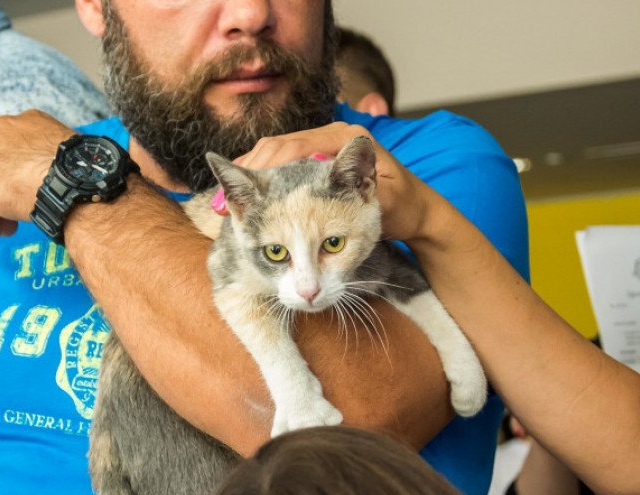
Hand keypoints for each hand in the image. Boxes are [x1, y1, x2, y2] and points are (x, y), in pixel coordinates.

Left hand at [0, 110, 75, 239]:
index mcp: (26, 123)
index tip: (33, 193)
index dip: (20, 175)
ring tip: (8, 228)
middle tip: (19, 213)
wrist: (72, 181)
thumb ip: (57, 161)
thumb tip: (63, 177)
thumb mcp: (72, 159)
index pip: (12, 150)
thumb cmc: (83, 173)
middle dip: (4, 191)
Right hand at [222, 122, 442, 241]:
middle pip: (278, 149)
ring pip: (274, 157)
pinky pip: (280, 169)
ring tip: (225, 204)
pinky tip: (241, 201)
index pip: (296, 147)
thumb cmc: (403, 207)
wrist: (414, 212)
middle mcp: (331, 138)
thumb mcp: (386, 199)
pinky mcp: (316, 167)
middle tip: (224, 204)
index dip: (267, 170)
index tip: (247, 193)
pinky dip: (260, 183)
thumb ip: (361, 182)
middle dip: (250, 174)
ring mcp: (321, 151)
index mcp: (348, 138)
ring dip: (250, 179)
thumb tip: (335, 158)